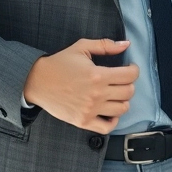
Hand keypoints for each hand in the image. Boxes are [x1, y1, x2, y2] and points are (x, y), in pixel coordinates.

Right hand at [24, 38, 139, 133]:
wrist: (37, 81)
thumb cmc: (59, 63)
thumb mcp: (82, 47)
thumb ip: (105, 45)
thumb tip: (126, 44)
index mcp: (98, 75)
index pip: (130, 75)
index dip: (134, 70)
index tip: (129, 68)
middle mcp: (96, 94)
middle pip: (128, 92)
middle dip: (129, 84)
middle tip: (121, 80)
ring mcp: (90, 110)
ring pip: (122, 109)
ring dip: (122, 100)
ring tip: (114, 94)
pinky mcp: (83, 121)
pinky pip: (108, 127)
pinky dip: (113, 120)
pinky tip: (109, 110)